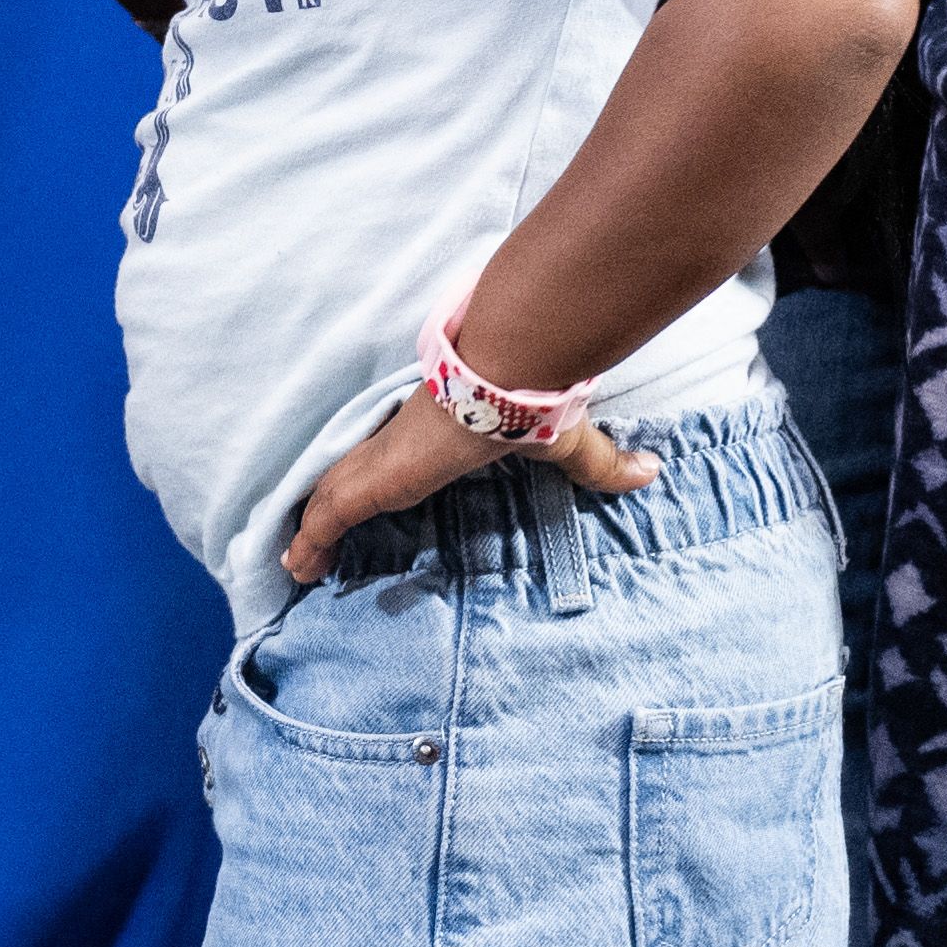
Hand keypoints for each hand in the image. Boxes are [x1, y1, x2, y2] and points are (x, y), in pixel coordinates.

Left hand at [277, 376, 658, 591]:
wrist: (503, 378)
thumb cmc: (526, 404)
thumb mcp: (566, 445)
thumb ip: (601, 464)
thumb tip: (650, 471)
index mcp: (436, 439)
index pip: (399, 461)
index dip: (381, 479)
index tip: (374, 495)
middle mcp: (398, 447)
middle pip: (353, 480)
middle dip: (333, 506)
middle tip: (314, 540)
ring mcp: (376, 462)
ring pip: (329, 500)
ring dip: (313, 531)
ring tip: (296, 561)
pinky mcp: (365, 481)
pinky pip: (325, 518)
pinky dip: (310, 542)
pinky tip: (296, 568)